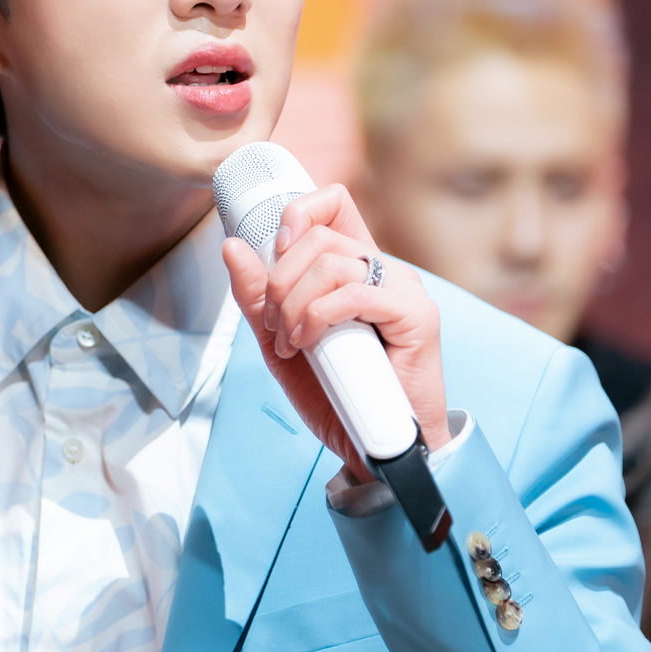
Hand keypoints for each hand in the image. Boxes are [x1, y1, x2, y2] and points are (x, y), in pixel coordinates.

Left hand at [221, 185, 447, 482]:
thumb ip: (257, 298)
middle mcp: (382, 270)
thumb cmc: (335, 395)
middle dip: (278, 279)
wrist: (373, 448)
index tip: (273, 254)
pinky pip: (355, 293)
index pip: (332, 203)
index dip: (296, 214)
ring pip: (332, 262)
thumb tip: (233, 246)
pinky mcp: (417, 315)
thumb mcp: (280, 342)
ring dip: (293, 304)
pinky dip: (318, 316)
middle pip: (318, 236)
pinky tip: (309, 344)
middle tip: (273, 324)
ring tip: (292, 342)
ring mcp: (403, 289)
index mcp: (354, 268)